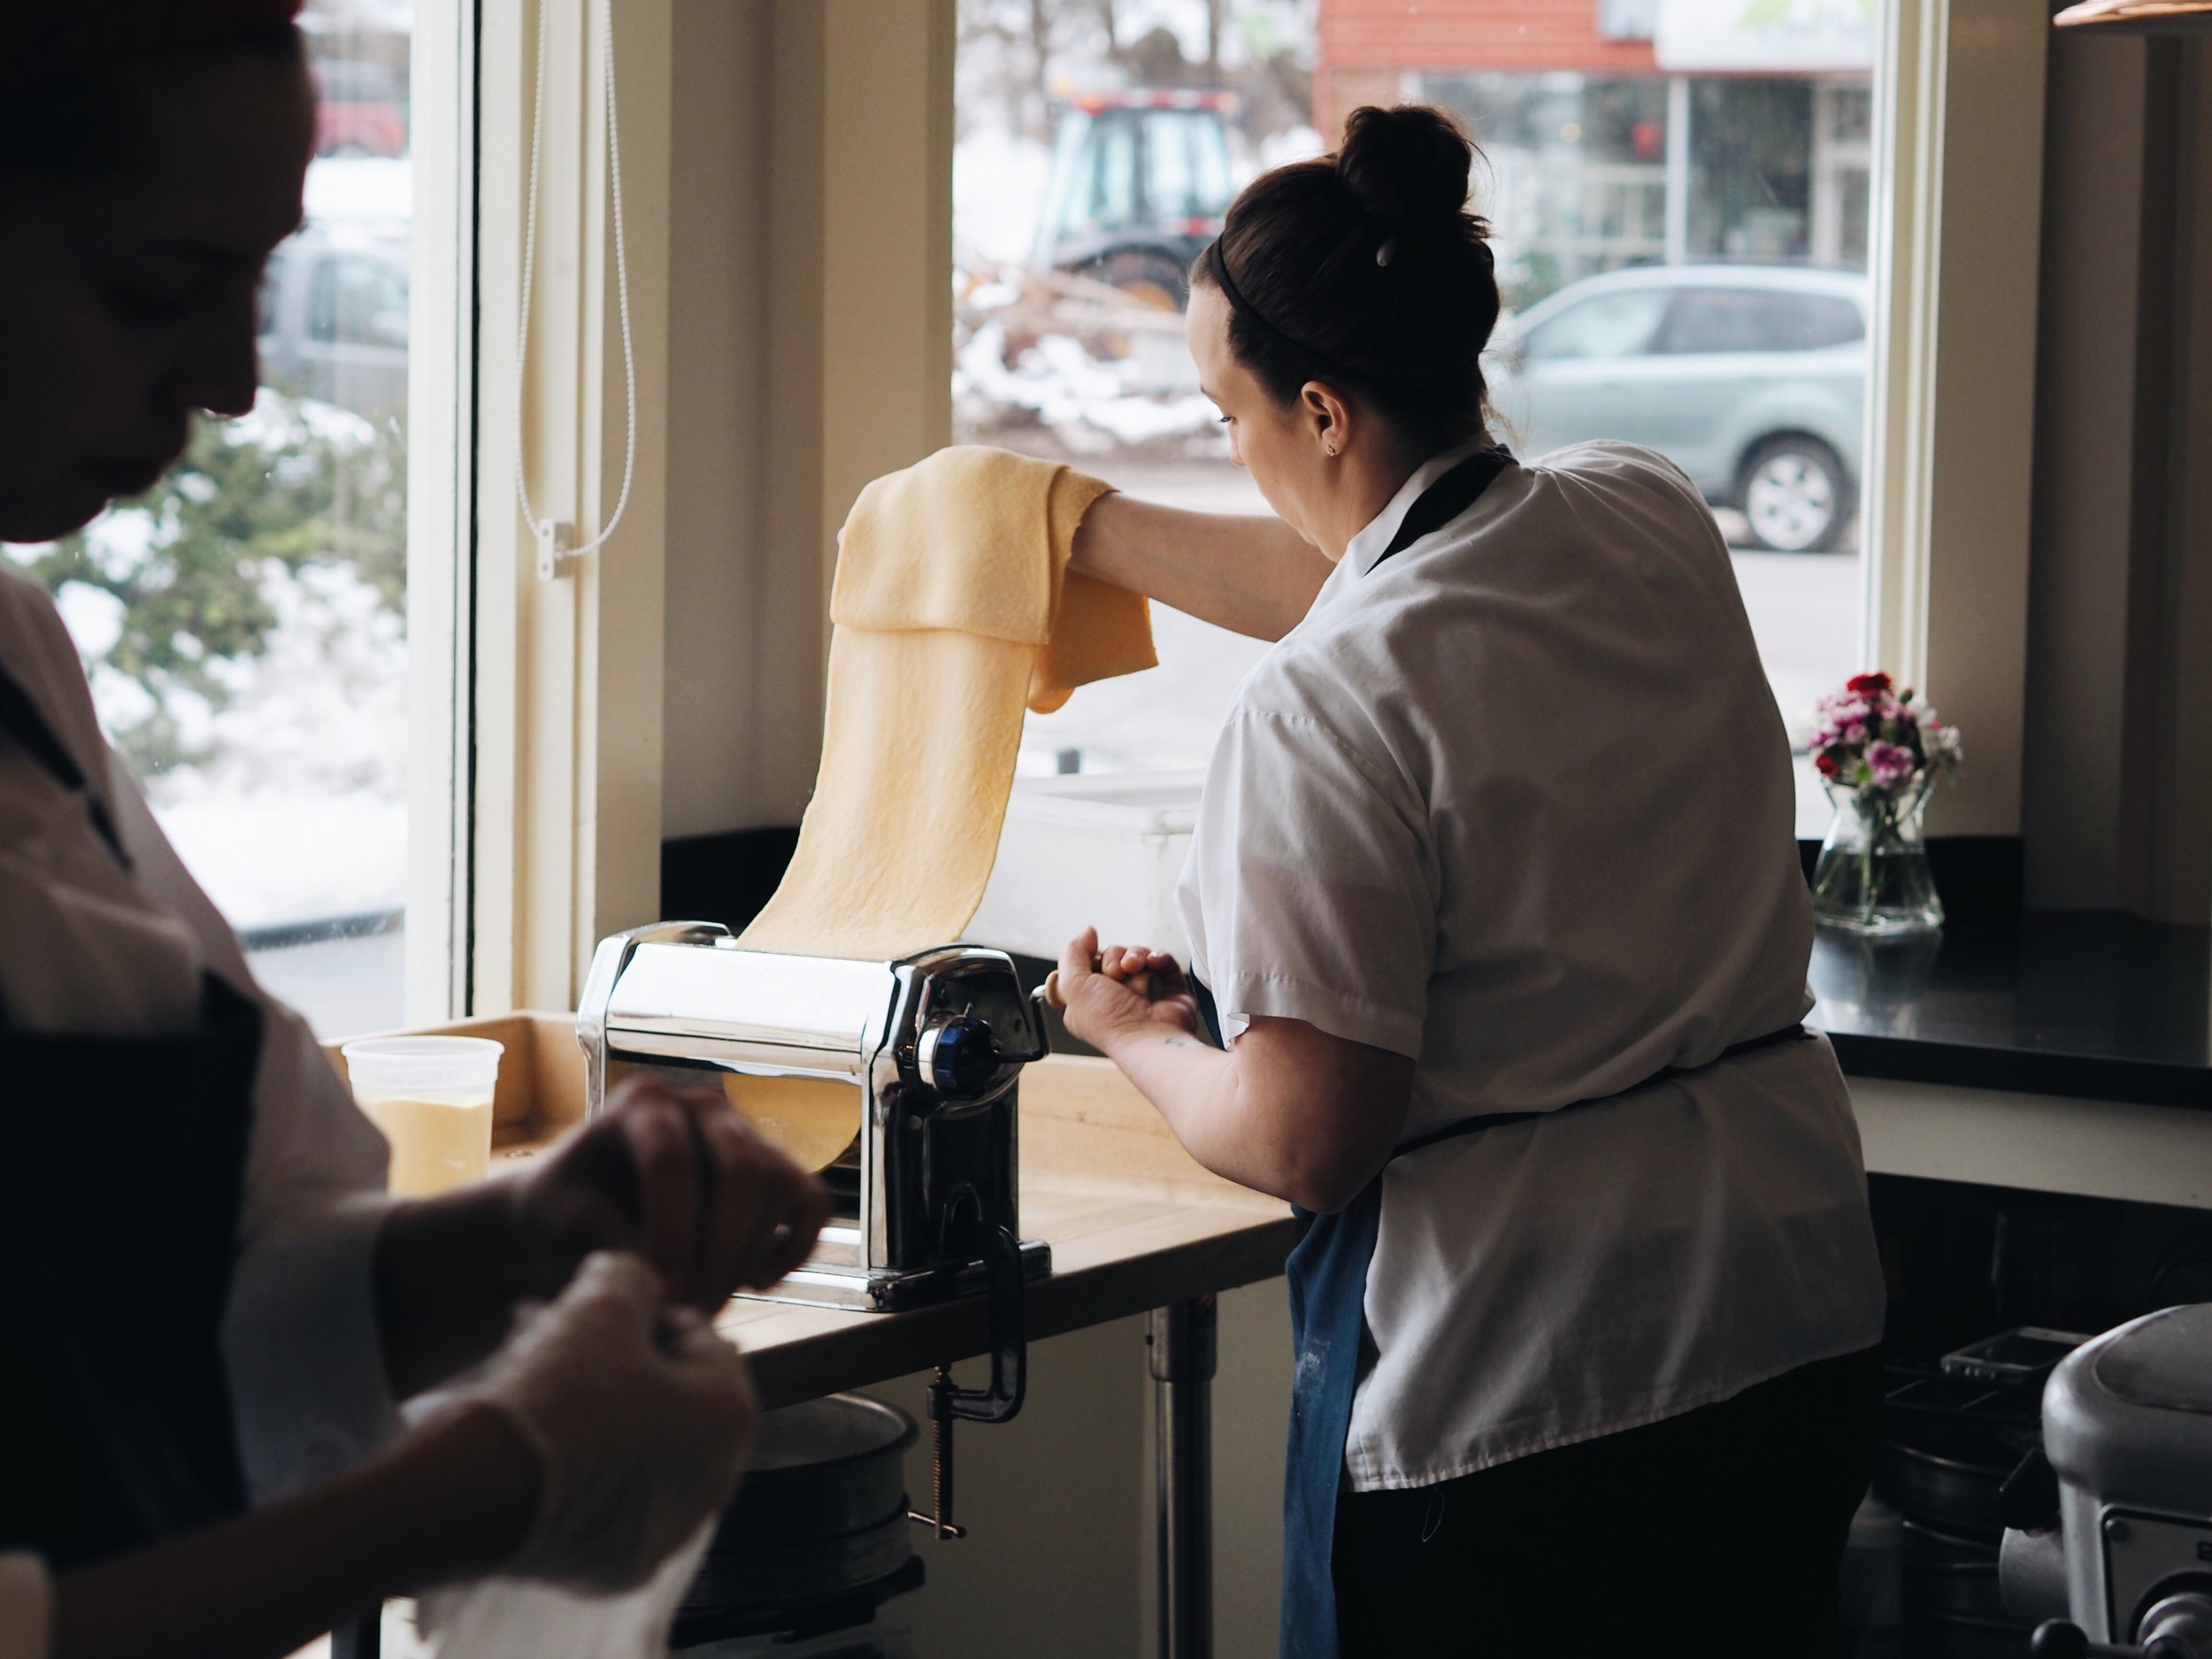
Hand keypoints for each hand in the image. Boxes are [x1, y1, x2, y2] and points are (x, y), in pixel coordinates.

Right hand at [461, 1252, 755, 1590]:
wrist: (481, 1494)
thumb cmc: (560, 1392)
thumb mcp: (601, 1302)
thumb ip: (631, 1277)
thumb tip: (635, 1283)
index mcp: (731, 1414)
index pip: (704, 1341)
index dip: (651, 1313)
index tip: (602, 1308)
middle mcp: (715, 1480)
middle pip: (674, 1400)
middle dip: (624, 1364)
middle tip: (569, 1342)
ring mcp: (668, 1532)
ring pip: (642, 1451)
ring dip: (603, 1414)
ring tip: (543, 1384)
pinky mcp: (618, 1569)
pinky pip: (609, 1501)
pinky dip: (584, 1470)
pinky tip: (540, 1441)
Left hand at [515, 1072, 831, 1310]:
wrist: (583, 1212)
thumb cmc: (566, 1214)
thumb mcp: (565, 1224)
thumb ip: (611, 1241)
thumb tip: (668, 1278)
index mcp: (643, 1103)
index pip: (672, 1156)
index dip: (671, 1227)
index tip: (660, 1288)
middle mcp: (704, 1106)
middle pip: (742, 1167)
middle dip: (720, 1247)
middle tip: (691, 1306)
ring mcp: (747, 1134)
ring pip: (778, 1186)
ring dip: (748, 1256)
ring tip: (705, 1304)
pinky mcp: (777, 1169)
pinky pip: (812, 1203)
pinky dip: (795, 1248)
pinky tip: (754, 1282)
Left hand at [1055, 926, 1203, 1052]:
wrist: (1148, 1037)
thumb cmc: (1109, 1020)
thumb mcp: (1072, 985)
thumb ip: (1072, 953)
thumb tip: (1088, 931)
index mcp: (1089, 1002)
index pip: (1087, 966)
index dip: (1089, 959)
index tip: (1090, 964)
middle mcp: (1116, 997)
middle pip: (1113, 956)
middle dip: (1114, 957)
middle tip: (1115, 973)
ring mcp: (1143, 992)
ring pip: (1137, 955)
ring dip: (1135, 956)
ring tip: (1135, 968)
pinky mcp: (1168, 988)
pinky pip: (1162, 960)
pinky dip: (1158, 957)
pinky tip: (1154, 963)